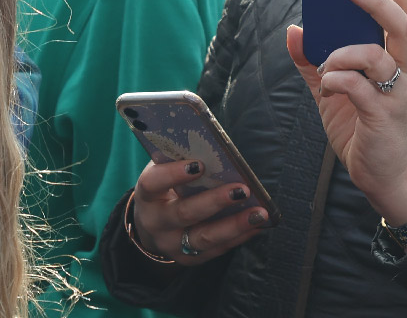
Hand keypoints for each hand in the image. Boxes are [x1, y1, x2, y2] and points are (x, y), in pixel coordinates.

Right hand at [129, 158, 270, 264]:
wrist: (151, 228)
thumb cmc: (163, 191)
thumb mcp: (162, 174)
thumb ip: (178, 162)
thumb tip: (212, 148)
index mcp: (146, 195)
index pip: (153, 183)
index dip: (173, 174)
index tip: (200, 164)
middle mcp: (155, 222)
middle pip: (184, 213)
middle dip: (215, 201)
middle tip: (242, 190)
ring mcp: (172, 244)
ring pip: (205, 237)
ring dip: (235, 224)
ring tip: (260, 213)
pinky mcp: (189, 258)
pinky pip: (218, 249)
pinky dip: (240, 236)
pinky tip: (257, 224)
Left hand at [286, 0, 406, 224]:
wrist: (377, 173)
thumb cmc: (358, 123)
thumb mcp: (327, 86)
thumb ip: (310, 58)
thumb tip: (294, 28)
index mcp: (390, 57)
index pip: (403, 13)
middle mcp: (400, 70)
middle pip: (403, 24)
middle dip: (378, 1)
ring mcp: (396, 92)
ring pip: (380, 54)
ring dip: (345, 50)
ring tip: (326, 62)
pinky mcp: (384, 115)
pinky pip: (361, 87)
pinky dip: (337, 78)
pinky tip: (327, 84)